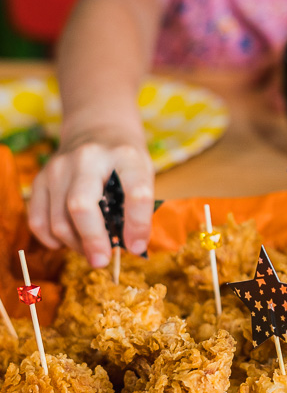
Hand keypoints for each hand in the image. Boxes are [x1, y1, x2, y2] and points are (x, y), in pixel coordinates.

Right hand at [28, 140, 153, 267]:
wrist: (97, 131)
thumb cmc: (125, 161)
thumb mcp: (143, 174)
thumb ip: (138, 207)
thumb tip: (130, 248)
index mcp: (126, 157)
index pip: (136, 193)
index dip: (138, 225)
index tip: (137, 247)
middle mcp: (88, 159)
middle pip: (81, 206)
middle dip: (93, 240)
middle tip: (103, 261)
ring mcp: (59, 168)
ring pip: (58, 219)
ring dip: (76, 244)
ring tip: (92, 250)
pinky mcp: (40, 178)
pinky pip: (38, 219)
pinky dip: (52, 239)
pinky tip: (67, 242)